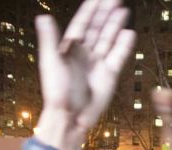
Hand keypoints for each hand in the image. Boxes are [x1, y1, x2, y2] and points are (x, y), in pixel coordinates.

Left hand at [34, 0, 134, 149]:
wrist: (71, 116)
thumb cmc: (57, 92)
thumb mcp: (50, 62)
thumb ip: (49, 39)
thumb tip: (43, 17)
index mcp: (69, 48)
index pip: (82, 23)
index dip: (90, 9)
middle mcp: (85, 53)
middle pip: (98, 28)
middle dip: (106, 12)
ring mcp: (98, 63)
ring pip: (108, 39)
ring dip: (115, 25)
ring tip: (123, 10)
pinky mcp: (109, 75)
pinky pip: (118, 56)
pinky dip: (124, 45)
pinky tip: (128, 34)